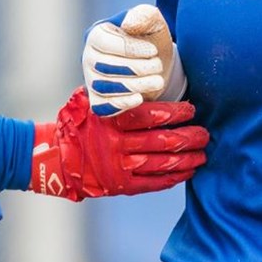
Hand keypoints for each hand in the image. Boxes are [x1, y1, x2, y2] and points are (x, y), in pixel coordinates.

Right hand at [31, 87, 206, 199]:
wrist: (56, 158)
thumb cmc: (79, 123)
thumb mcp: (89, 101)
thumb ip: (114, 92)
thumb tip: (146, 75)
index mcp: (110, 120)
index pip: (151, 115)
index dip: (176, 112)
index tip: (192, 109)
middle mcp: (115, 145)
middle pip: (162, 141)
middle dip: (189, 137)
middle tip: (205, 134)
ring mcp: (118, 167)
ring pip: (162, 163)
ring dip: (187, 158)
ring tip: (202, 153)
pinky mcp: (120, 186)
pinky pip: (153, 183)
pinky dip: (174, 177)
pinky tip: (188, 171)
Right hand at [83, 5, 184, 114]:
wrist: (155, 64)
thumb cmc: (150, 39)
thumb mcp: (153, 21)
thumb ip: (144, 15)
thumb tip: (129, 23)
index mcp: (96, 34)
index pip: (105, 43)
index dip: (131, 48)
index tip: (152, 50)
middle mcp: (88, 57)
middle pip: (106, 67)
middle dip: (137, 68)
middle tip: (157, 66)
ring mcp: (91, 80)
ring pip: (106, 87)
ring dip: (136, 85)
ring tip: (157, 80)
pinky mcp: (98, 100)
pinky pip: (103, 106)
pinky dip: (121, 103)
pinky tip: (139, 97)